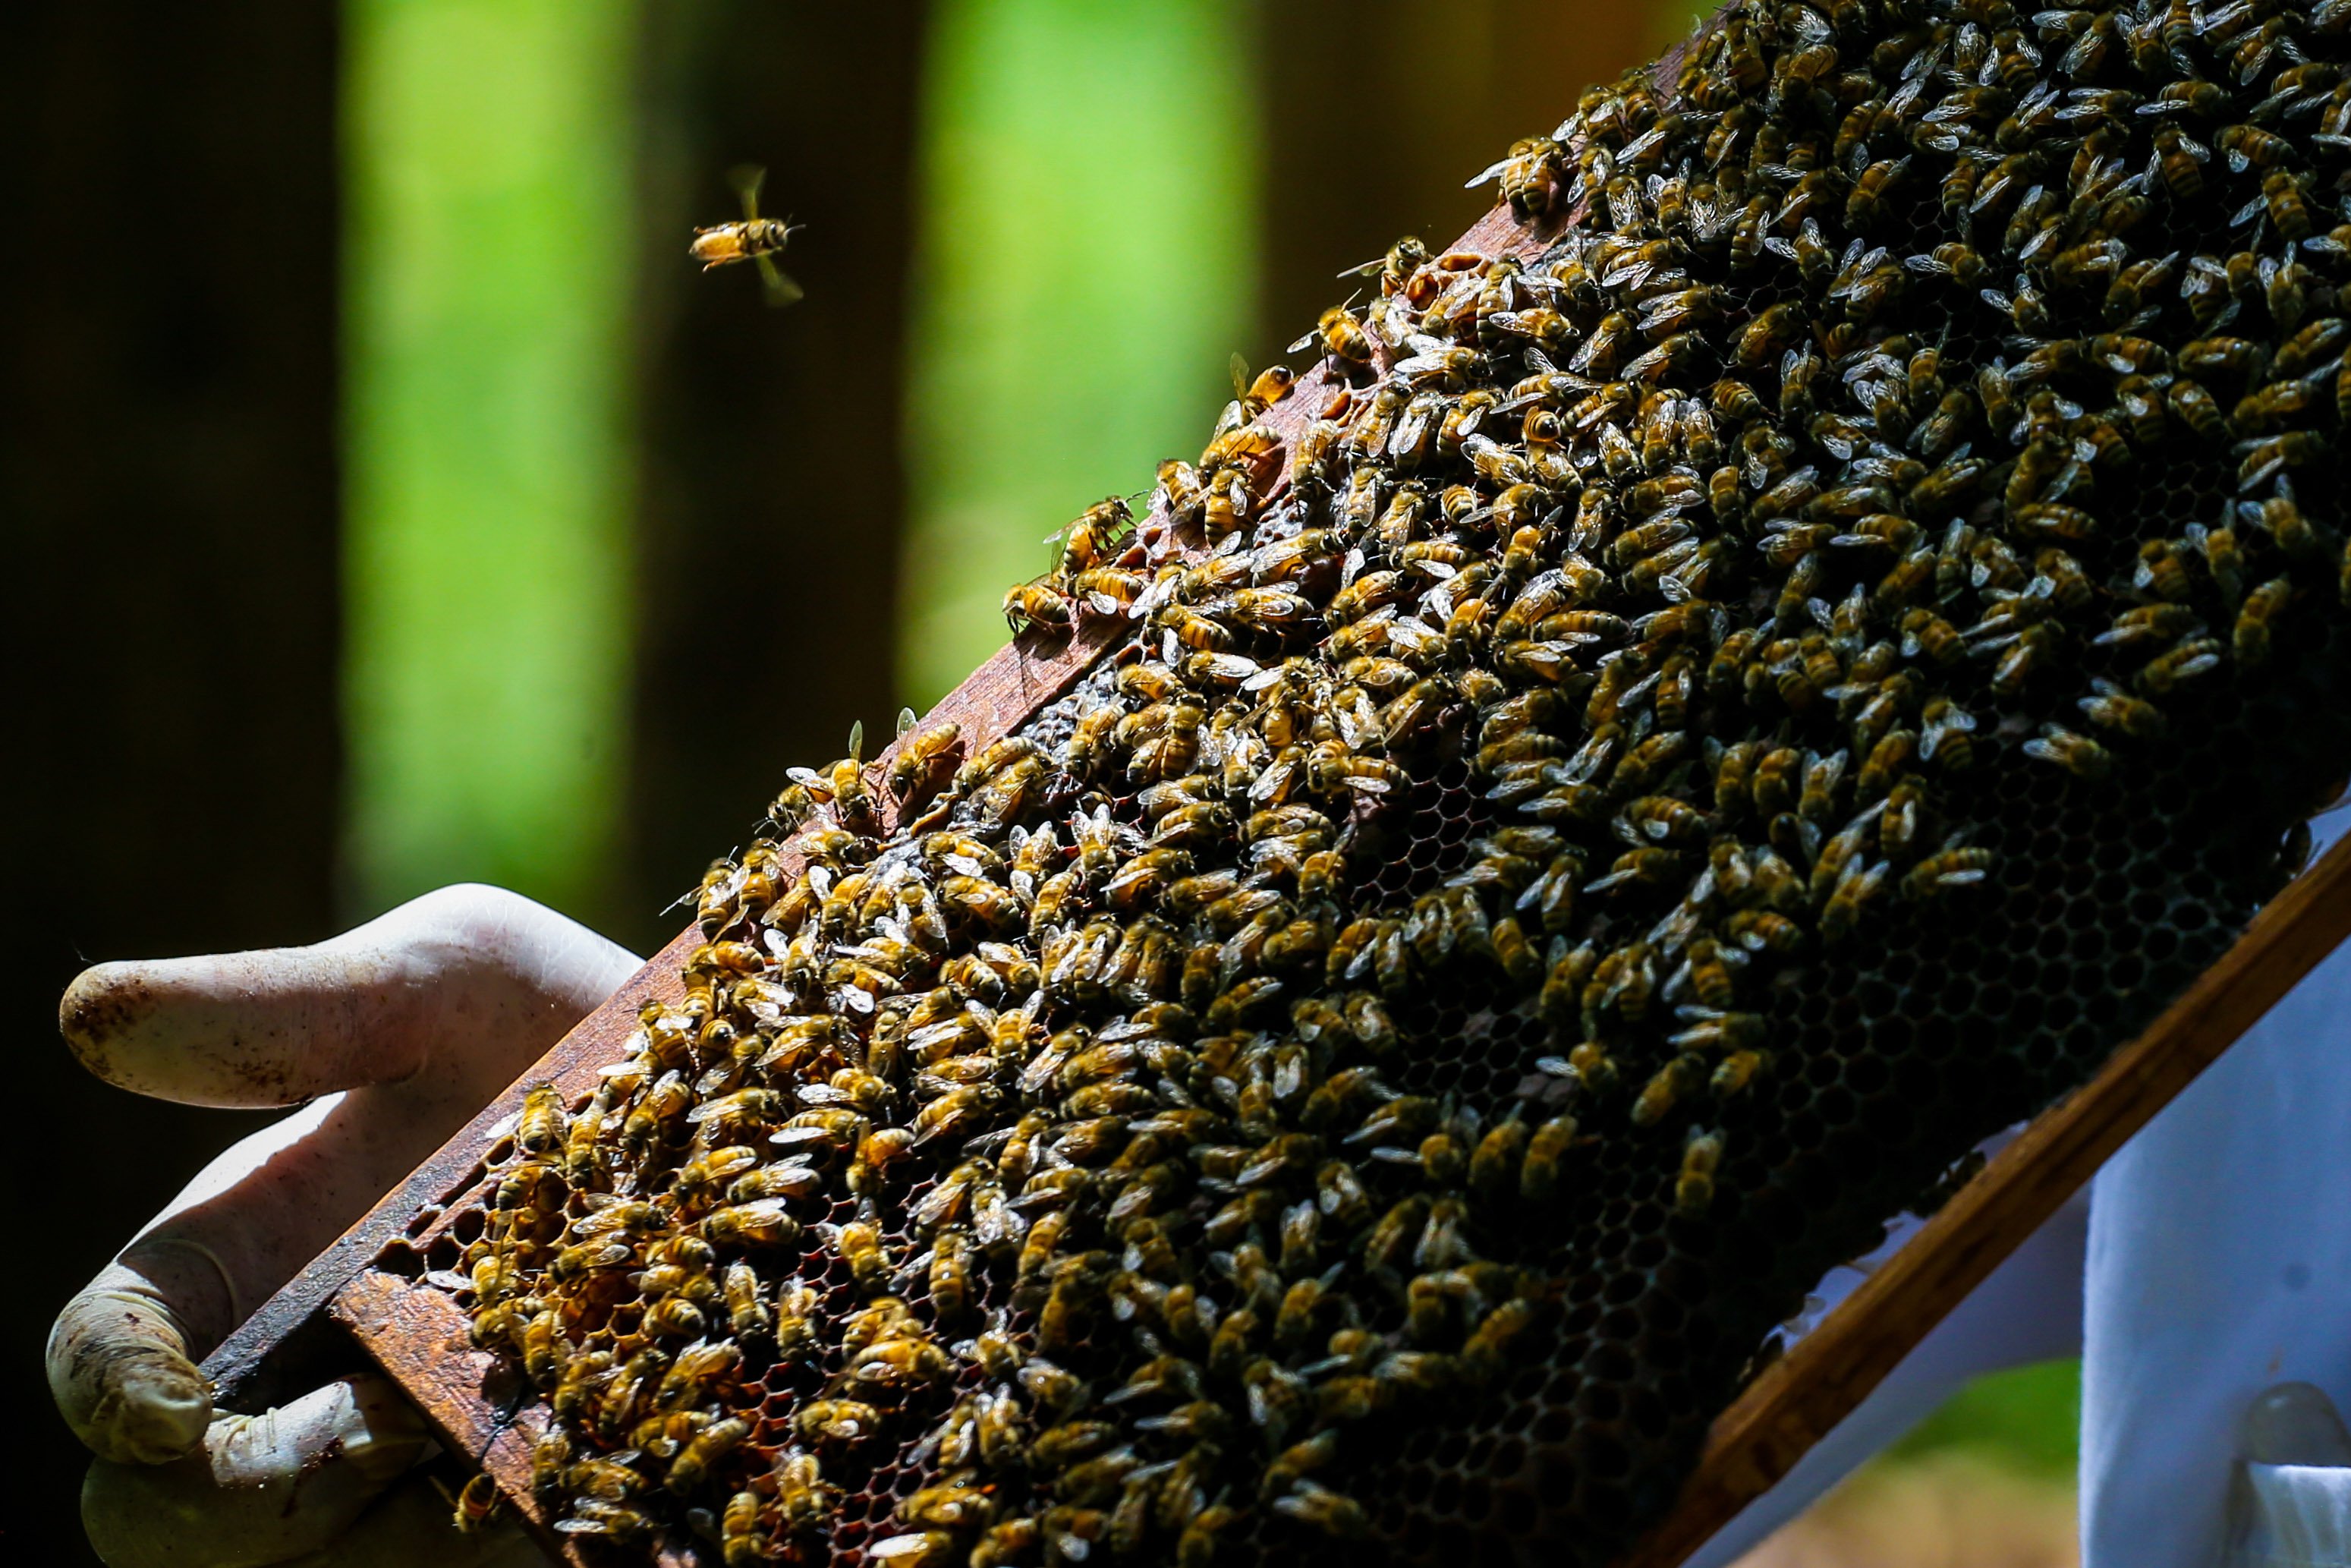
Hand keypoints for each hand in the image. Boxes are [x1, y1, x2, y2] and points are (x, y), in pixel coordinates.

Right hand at [48, 884, 640, 1567]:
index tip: (175, 1415)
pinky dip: (530, 1537)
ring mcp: (412, 1459)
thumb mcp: (450, 977)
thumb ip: (291, 1008)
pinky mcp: (529, 1507)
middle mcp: (304, 1378)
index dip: (109, 1397)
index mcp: (248, 1255)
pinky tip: (602, 1469)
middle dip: (251, 1502)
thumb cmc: (574, 1015)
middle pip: (181, 1522)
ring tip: (532, 1421)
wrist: (747, 1095)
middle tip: (388, 1419)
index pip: (105, 1355)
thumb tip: (84, 1012)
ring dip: (406, 1533)